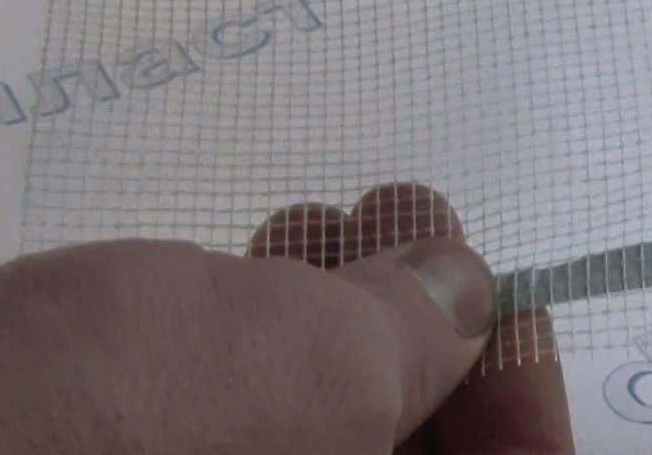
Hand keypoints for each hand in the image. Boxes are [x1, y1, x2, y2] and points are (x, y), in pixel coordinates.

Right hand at [0, 184, 572, 453]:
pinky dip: (254, 350)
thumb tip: (463, 292)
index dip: (521, 415)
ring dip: (339, 326)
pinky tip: (246, 263)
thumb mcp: (321, 365)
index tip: (515, 310)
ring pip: (309, 438)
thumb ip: (416, 334)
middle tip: (421, 229)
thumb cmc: (130, 418)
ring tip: (331, 218)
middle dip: (429, 346)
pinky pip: (226, 429)